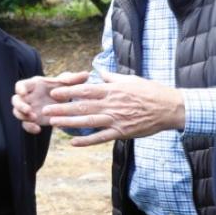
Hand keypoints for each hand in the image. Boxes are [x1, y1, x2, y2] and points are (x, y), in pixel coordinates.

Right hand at [12, 72, 88, 133]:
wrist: (64, 102)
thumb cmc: (64, 89)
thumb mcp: (69, 84)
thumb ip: (74, 79)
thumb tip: (86, 74)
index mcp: (34, 85)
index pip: (20, 85)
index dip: (20, 89)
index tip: (23, 93)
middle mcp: (28, 97)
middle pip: (15, 100)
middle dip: (19, 105)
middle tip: (29, 110)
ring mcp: (29, 109)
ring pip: (17, 113)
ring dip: (23, 116)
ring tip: (35, 118)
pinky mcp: (33, 120)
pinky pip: (25, 125)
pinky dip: (29, 128)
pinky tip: (38, 130)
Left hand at [42, 71, 185, 146]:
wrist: (170, 108)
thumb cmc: (151, 92)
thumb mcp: (130, 80)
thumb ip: (112, 78)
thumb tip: (98, 72)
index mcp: (112, 90)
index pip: (86, 90)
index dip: (68, 91)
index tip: (54, 92)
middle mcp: (112, 104)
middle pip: (82, 106)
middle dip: (62, 109)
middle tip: (45, 110)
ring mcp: (116, 119)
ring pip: (88, 122)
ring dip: (69, 123)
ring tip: (53, 124)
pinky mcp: (122, 132)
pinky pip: (101, 138)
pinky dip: (87, 141)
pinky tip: (73, 143)